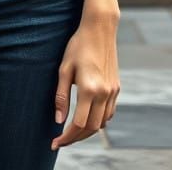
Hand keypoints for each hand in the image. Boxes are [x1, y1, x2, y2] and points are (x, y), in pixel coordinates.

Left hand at [50, 12, 120, 150]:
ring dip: (87, 131)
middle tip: (61, 140)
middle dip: (76, 138)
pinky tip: (87, 117)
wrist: (100, 29)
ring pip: (102, 123)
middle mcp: (104, 93)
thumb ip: (61, 96)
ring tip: (72, 131)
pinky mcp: (116, 88)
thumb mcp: (64, 68)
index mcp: (89, 88)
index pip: (78, 124)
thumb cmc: (78, 46)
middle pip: (91, 128)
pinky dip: (98, 120)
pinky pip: (109, 113)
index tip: (55, 142)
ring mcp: (112, 91)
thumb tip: (58, 121)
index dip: (66, 137)